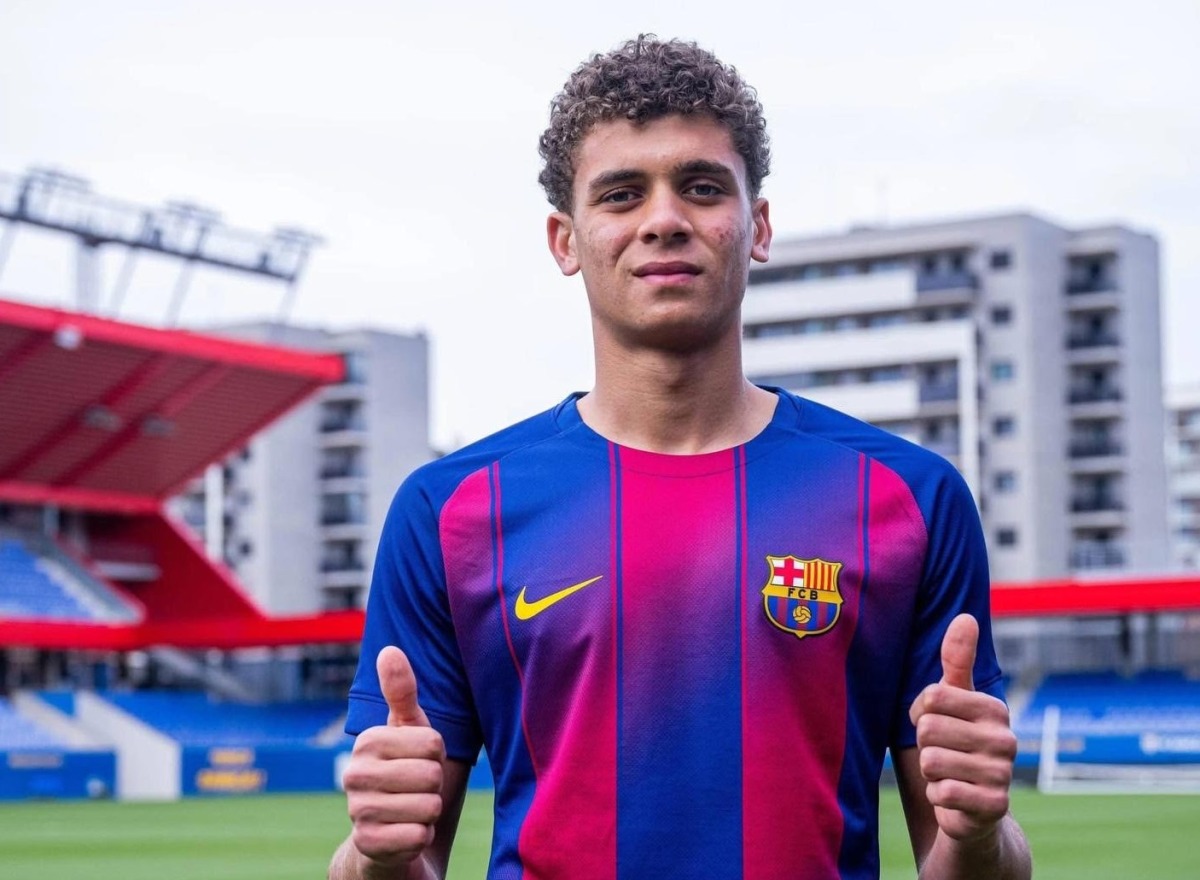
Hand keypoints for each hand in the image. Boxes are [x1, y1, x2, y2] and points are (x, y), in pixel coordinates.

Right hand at [343, 647, 445, 876]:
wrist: (385, 834)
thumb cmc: (404, 771)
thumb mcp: (408, 729)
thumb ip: (401, 691)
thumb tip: (389, 649)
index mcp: (367, 742)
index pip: (433, 742)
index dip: (437, 754)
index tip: (420, 760)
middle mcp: (354, 775)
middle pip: (431, 775)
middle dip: (435, 785)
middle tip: (417, 788)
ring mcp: (357, 812)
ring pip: (428, 806)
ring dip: (429, 811)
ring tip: (411, 809)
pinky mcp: (368, 846)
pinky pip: (419, 836)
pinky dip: (422, 837)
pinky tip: (406, 833)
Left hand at [908, 614, 1016, 842]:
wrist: (973, 810)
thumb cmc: (957, 744)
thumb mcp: (955, 701)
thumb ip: (957, 660)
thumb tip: (966, 616)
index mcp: (994, 708)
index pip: (931, 697)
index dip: (921, 714)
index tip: (935, 724)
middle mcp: (1005, 739)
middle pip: (928, 729)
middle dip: (925, 745)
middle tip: (944, 754)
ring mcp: (1003, 774)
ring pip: (931, 761)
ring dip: (930, 773)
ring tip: (949, 776)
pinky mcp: (994, 806)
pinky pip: (941, 793)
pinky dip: (938, 798)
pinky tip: (954, 798)